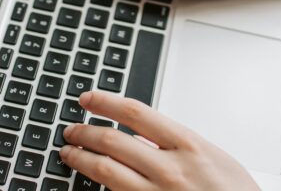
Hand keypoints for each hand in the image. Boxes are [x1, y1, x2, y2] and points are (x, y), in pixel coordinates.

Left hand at [60, 91, 259, 190]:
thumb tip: (140, 129)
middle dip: (84, 131)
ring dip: (80, 158)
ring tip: (69, 152)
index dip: (105, 102)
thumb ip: (176, 141)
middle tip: (70, 129)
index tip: (88, 98)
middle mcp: (170, 169)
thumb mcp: (211, 155)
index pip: (136, 113)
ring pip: (105, 170)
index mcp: (188, 145)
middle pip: (112, 141)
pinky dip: (98, 184)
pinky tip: (89, 178)